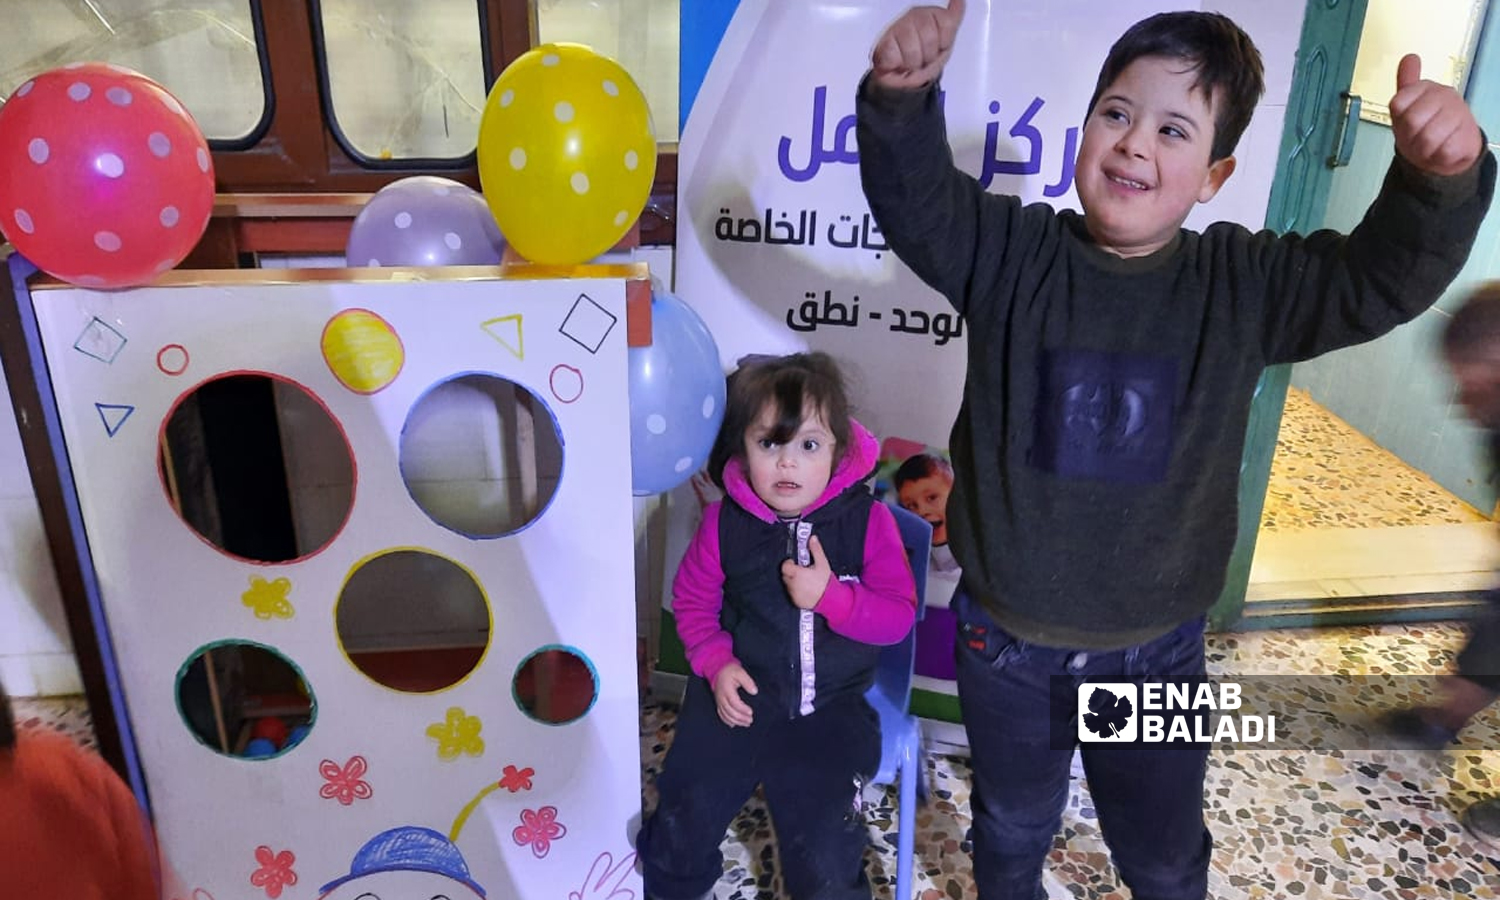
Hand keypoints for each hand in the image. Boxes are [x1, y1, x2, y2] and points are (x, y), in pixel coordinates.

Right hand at [712, 663, 757, 727]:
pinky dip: (727, 721)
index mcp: (726, 689)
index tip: (751, 712)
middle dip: (741, 718)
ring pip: (726, 715)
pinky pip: (721, 715)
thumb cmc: (730, 671)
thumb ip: (748, 681)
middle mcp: (721, 697)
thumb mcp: (740, 672)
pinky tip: (734, 725)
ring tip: (746, 723)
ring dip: (736, 721)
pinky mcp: (718, 703)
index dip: (742, 709)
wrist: (717, 670)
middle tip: (751, 720)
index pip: (734, 702)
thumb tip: (754, 692)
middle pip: (730, 711)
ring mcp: (719, 701)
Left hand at [781, 534, 831, 609]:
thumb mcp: (822, 563)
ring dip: (793, 581)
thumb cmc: (825, 582)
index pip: (784, 566)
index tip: (794, 563)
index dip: (788, 563)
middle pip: (785, 575)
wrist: (830, 600)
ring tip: (805, 581)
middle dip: (791, 572)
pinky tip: (806, 589)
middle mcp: (792, 584)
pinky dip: (796, 591)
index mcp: (797, 573)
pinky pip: (792, 594)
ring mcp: (793, 594)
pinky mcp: (795, 601)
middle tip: (802, 571)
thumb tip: (812, 538)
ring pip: (788, 584)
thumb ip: (816, 550)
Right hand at [870, 0, 965, 90]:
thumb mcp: (945, 39)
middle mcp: (914, 16)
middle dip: (929, 55)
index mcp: (930, 14)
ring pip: (913, 50)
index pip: (947, 23)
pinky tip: (898, 62)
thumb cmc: (923, 59)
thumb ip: (954, 17)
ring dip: (913, 63)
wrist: (903, 79)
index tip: (939, 46)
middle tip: (923, 56)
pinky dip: (899, 65)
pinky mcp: (884, 42)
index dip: (944, 41)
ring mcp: (898, 27)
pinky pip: (896, 56)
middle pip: (930, 38)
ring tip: (910, 61)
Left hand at [1389, 53, 1483, 176]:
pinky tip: (1443, 150)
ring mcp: (1460, 114)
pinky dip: (1438, 156)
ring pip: (1427, 138)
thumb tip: (1409, 57)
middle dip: (1409, 136)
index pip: (1398, 103)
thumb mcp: (1407, 105)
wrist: (1448, 150)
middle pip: (1411, 122)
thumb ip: (1405, 82)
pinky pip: (1442, 152)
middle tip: (1417, 137)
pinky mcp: (1468, 137)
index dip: (1397, 119)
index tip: (1405, 122)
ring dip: (1423, 149)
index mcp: (1426, 87)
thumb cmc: (1422, 126)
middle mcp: (1445, 95)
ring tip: (1429, 145)